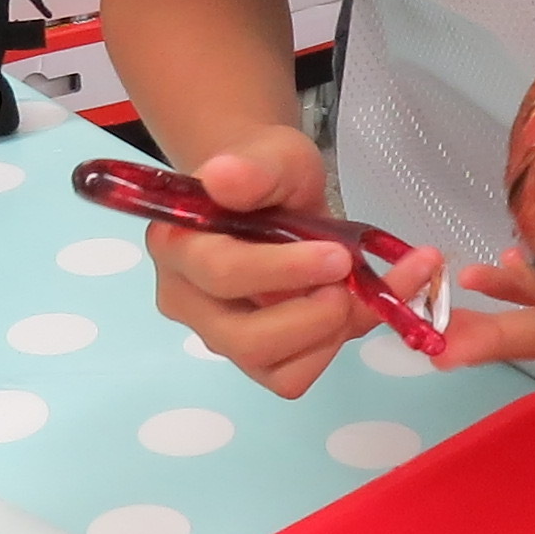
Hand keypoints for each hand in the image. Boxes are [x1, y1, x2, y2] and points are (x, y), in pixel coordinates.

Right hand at [141, 125, 444, 399]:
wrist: (273, 196)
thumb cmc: (267, 177)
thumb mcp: (272, 157)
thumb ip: (254, 170)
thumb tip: (222, 175)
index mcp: (178, 245)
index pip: (221, 273)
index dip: (285, 270)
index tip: (338, 254)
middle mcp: (186, 300)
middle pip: (246, 340)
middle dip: (313, 316)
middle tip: (349, 277)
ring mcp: (218, 336)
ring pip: (273, 368)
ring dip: (330, 332)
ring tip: (356, 286)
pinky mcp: (254, 360)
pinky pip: (294, 376)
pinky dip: (336, 344)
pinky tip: (356, 305)